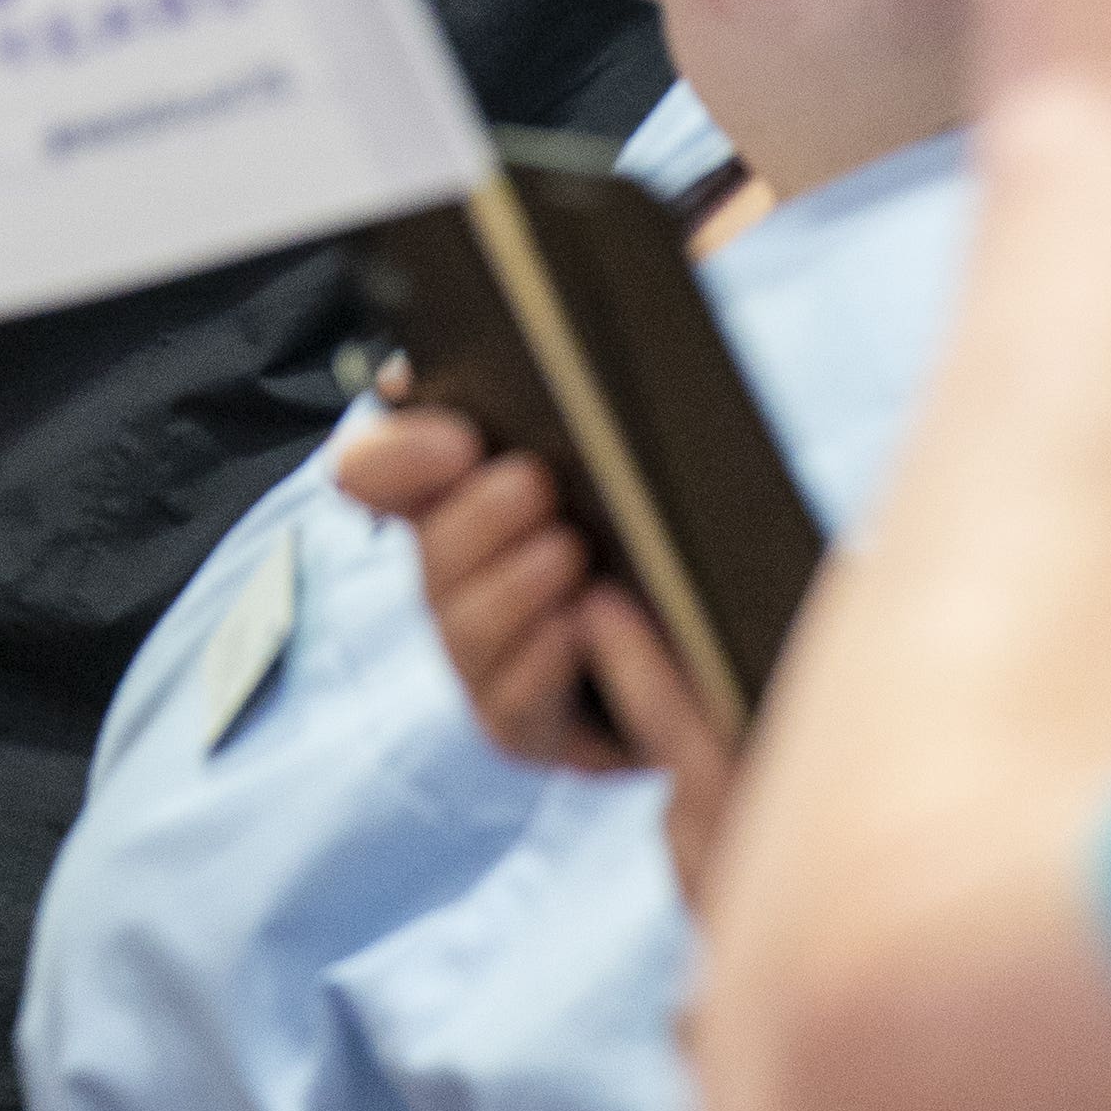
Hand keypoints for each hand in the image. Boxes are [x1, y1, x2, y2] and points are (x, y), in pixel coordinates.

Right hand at [345, 407, 744, 900]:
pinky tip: (576, 628)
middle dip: (478, 515)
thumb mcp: (627, 467)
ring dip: (511, 587)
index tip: (454, 437)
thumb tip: (458, 382)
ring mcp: (481, 661)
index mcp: (459, 496)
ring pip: (462, 627)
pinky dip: (539, 661)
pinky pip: (509, 703)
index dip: (397, 454)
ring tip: (567, 552)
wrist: (732, 656)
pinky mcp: (521, 729)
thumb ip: (558, 415)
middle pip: (430, 547)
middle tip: (535, 483)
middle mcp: (456, 580)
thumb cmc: (672, 539)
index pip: (379, 469)